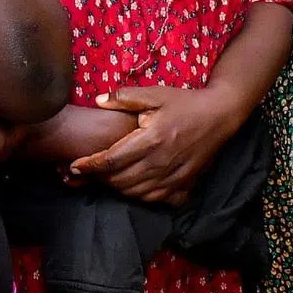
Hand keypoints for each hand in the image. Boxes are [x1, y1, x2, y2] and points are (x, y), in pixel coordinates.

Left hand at [70, 86, 239, 204]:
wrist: (219, 116)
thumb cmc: (183, 102)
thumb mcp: (154, 93)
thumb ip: (124, 97)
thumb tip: (97, 101)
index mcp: (151, 139)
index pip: (112, 159)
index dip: (90, 165)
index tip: (73, 166)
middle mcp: (161, 163)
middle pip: (120, 180)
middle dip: (97, 178)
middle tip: (81, 173)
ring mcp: (174, 178)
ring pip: (135, 193)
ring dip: (115, 188)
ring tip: (100, 178)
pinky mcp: (184, 186)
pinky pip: (154, 199)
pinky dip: (137, 196)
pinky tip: (128, 186)